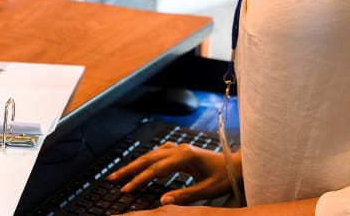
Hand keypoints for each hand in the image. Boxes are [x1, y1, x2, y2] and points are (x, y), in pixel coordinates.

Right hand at [107, 142, 233, 207]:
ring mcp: (180, 149)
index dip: (139, 180)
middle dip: (129, 169)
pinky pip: (159, 154)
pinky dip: (147, 160)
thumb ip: (184, 195)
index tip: (125, 190)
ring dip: (136, 164)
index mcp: (185, 157)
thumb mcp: (206, 190)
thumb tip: (162, 201)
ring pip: (152, 155)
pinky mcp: (182, 151)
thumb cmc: (224, 177)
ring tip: (121, 173)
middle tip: (112, 179)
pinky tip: (142, 165)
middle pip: (148, 158)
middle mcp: (180, 150)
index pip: (155, 170)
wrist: (237, 164)